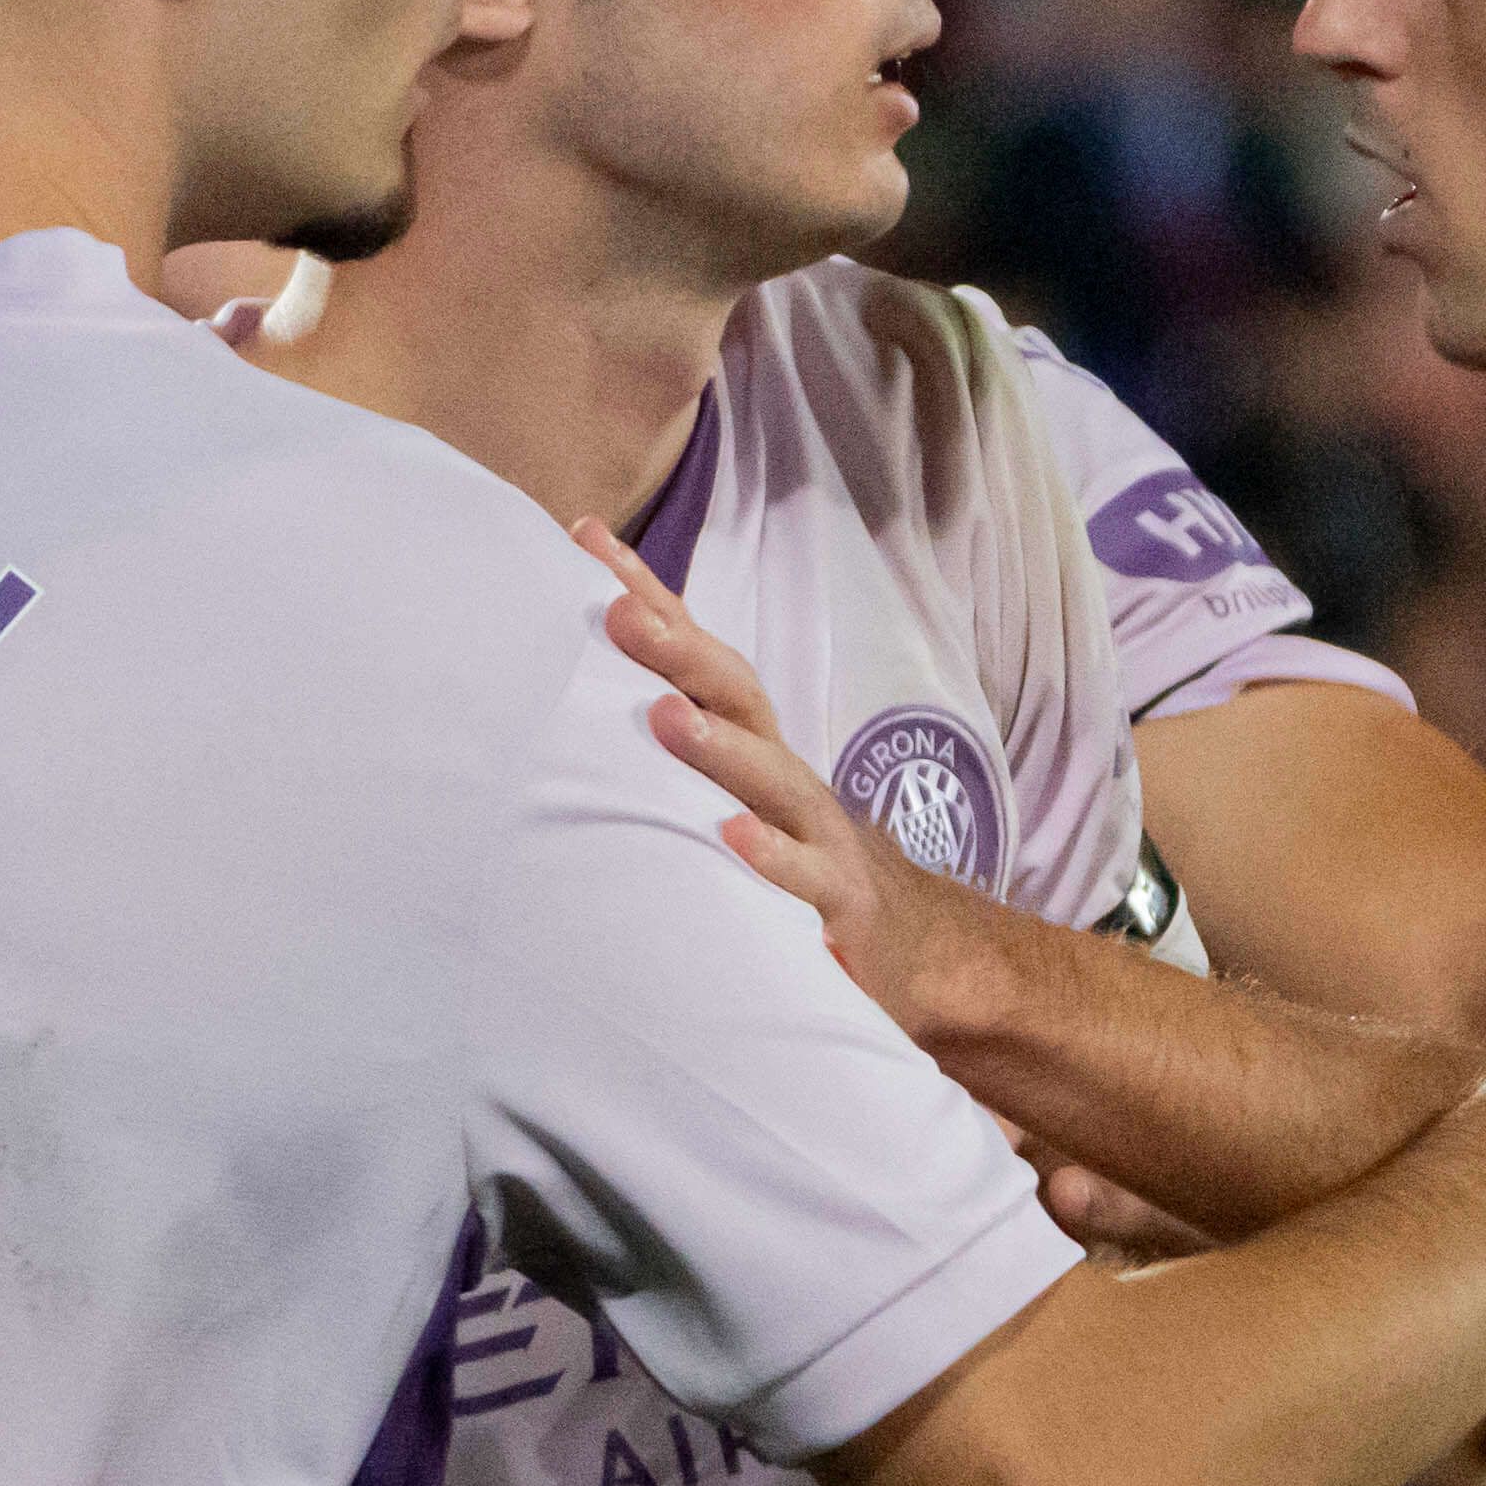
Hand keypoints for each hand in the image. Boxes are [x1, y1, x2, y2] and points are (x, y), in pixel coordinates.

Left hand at [574, 516, 1012, 1050]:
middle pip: (733, 696)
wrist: (904, 949)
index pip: (696, 654)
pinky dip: (769, 854)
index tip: (584, 536)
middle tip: (616, 614)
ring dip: (717, 745)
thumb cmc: (787, 856)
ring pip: (769, 778)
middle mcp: (780, 772)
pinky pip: (802, 875)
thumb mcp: (727, 794)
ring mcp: (815, 832)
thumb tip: (581, 683)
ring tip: (666, 715)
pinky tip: (731, 836)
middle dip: (677, 650)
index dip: (647, 594)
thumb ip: (671, 739)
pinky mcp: (837, 902)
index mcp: (748, 742)